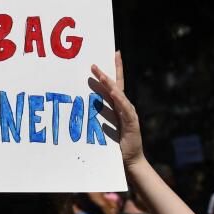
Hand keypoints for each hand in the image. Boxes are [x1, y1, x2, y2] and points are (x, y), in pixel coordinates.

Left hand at [90, 52, 143, 167]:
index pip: (115, 83)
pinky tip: (114, 92)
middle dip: (105, 73)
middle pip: (115, 85)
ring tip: (101, 76)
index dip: (114, 68)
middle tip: (93, 64)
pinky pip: (125, 108)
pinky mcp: (132, 122)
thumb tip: (82, 104)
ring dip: (109, 84)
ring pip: (119, 94)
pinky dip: (119, 100)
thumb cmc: (115, 144)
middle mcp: (124, 106)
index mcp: (118, 105)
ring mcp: (129, 113)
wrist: (129, 159)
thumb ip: (96, 115)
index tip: (114, 53)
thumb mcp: (102, 126)